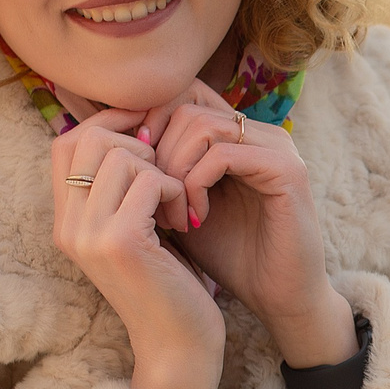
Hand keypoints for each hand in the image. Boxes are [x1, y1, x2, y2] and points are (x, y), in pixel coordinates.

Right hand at [51, 109, 222, 388]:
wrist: (178, 345)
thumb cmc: (168, 283)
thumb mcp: (138, 226)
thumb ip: (124, 184)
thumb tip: (138, 125)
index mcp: (66, 220)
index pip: (67, 142)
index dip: (108, 124)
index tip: (149, 132)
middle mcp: (68, 226)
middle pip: (89, 138)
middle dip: (138, 140)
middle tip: (167, 171)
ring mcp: (89, 233)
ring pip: (122, 154)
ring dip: (162, 169)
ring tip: (176, 203)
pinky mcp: (120, 241)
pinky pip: (149, 178)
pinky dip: (175, 188)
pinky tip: (184, 218)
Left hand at [146, 82, 358, 368]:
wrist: (275, 294)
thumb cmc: (227, 253)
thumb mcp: (177, 204)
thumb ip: (154, 170)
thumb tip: (102, 143)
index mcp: (236, 133)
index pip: (181, 94)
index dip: (146, 125)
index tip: (131, 171)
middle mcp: (258, 131)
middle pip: (185, 105)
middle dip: (156, 153)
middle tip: (151, 201)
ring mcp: (276, 146)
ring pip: (201, 125)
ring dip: (174, 170)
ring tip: (173, 214)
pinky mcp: (287, 170)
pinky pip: (224, 154)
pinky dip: (197, 184)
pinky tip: (195, 217)